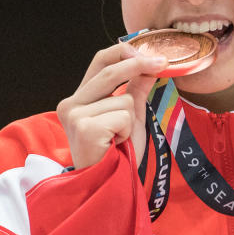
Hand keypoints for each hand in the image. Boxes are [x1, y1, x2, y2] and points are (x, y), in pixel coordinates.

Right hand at [57, 43, 167, 169]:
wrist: (108, 184)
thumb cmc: (117, 154)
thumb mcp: (130, 117)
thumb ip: (135, 90)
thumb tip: (149, 65)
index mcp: (79, 99)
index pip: (100, 62)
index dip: (124, 51)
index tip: (148, 50)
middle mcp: (70, 104)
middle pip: (110, 71)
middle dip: (139, 64)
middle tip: (162, 63)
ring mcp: (75, 116)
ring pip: (123, 99)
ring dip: (130, 120)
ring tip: (118, 138)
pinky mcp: (85, 128)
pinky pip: (123, 116)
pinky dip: (127, 131)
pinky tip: (116, 144)